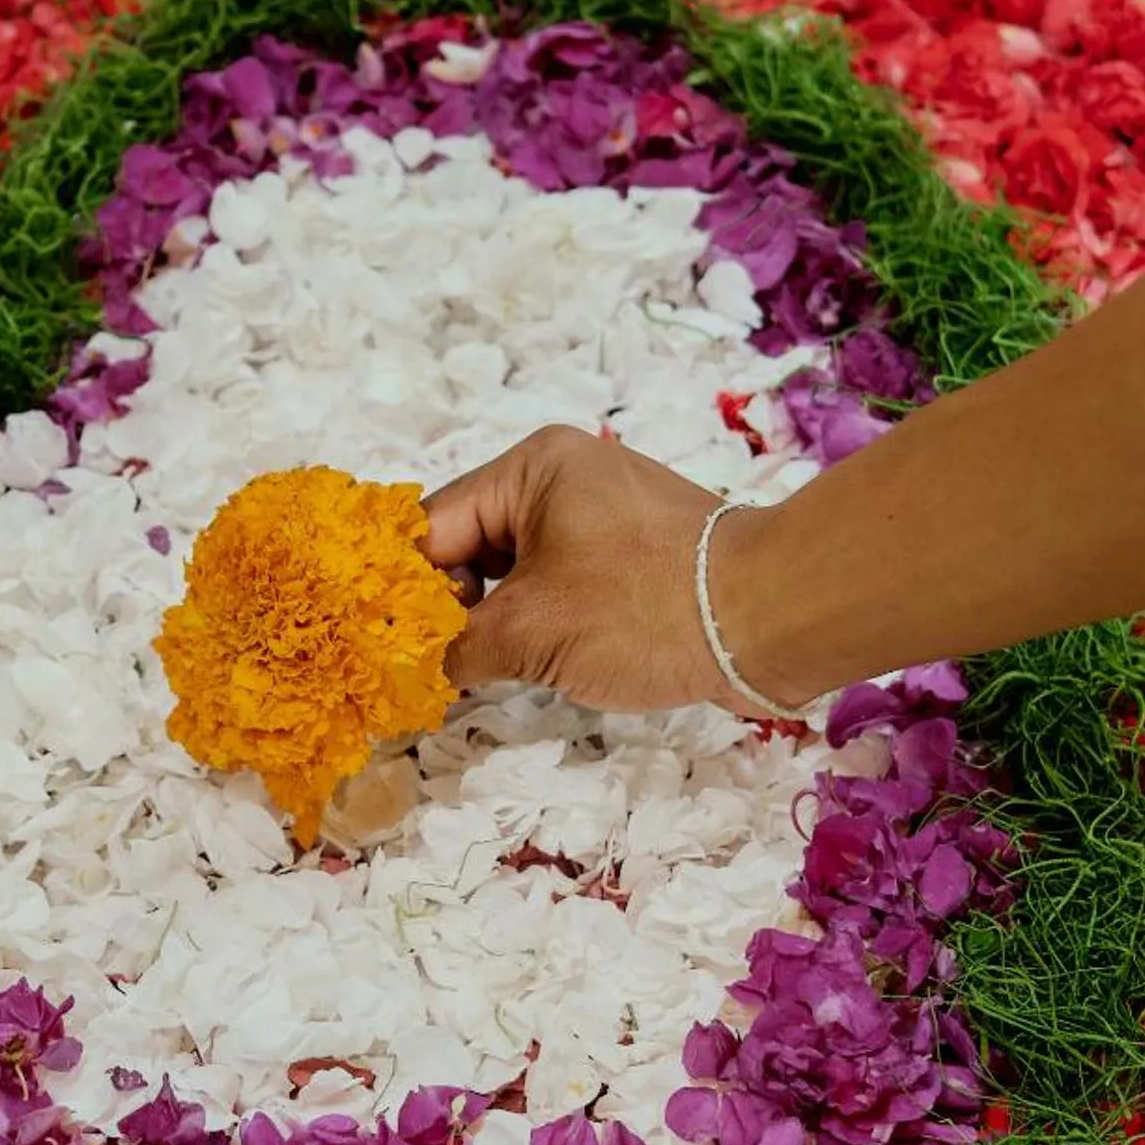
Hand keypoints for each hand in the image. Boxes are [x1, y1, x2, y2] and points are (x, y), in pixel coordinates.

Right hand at [421, 426, 794, 714]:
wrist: (769, 617)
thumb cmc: (645, 609)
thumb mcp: (532, 632)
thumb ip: (456, 648)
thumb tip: (411, 672)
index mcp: (532, 470)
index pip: (433, 526)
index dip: (399, 589)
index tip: (375, 644)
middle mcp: (564, 479)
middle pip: (471, 546)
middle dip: (446, 608)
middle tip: (423, 668)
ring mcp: (603, 516)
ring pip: (515, 570)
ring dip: (492, 621)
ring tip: (471, 674)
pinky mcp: (634, 556)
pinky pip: (560, 583)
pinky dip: (537, 622)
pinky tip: (525, 666)